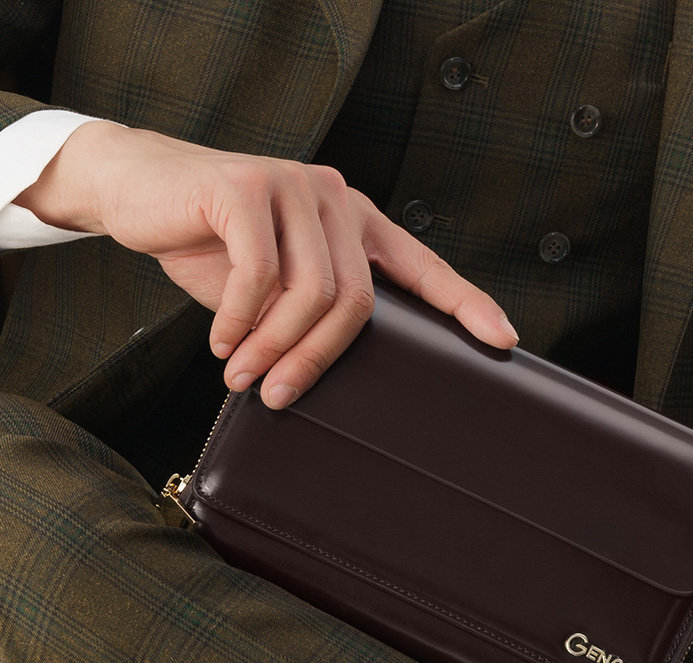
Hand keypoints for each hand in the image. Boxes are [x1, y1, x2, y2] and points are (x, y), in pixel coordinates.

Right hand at [16, 121, 516, 407]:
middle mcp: (336, 199)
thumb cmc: (216, 246)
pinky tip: (221, 341)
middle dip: (318, 359)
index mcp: (357, 223)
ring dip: (274, 347)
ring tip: (244, 376)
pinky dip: (239, 320)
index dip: (467, 304)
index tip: (504, 339)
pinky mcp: (248, 187)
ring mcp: (295, 187)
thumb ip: (309, 309)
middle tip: (280, 396)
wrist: (139, 191)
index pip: (425, 266)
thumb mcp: (275, 283)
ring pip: (311, 292)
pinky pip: (259, 275)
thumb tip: (321, 376)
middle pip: (357, 300)